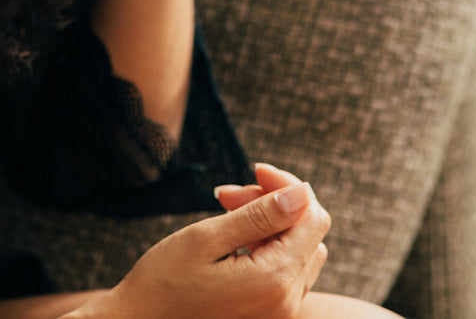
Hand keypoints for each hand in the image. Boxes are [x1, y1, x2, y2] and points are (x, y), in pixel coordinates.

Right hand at [77, 180, 329, 318]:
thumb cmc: (163, 283)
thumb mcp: (207, 239)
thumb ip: (260, 216)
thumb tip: (302, 193)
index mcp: (275, 280)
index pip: (311, 216)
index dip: (288, 186)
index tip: (254, 171)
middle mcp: (287, 302)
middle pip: (308, 232)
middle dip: (276, 203)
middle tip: (228, 196)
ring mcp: (280, 312)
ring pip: (299, 250)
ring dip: (271, 224)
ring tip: (228, 214)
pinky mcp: (269, 315)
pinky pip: (286, 271)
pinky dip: (267, 247)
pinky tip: (234, 240)